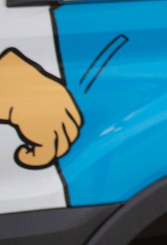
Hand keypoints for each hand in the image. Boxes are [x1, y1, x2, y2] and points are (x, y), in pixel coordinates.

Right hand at [0, 49, 82, 167]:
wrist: (12, 86)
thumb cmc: (17, 84)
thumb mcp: (35, 90)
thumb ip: (40, 101)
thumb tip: (32, 111)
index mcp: (64, 100)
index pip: (75, 123)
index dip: (66, 132)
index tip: (49, 135)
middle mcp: (65, 112)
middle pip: (71, 136)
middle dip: (57, 143)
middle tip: (37, 144)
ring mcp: (58, 124)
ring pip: (62, 148)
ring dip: (46, 153)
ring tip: (27, 151)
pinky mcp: (47, 134)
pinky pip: (47, 155)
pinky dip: (34, 159)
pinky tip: (21, 153)